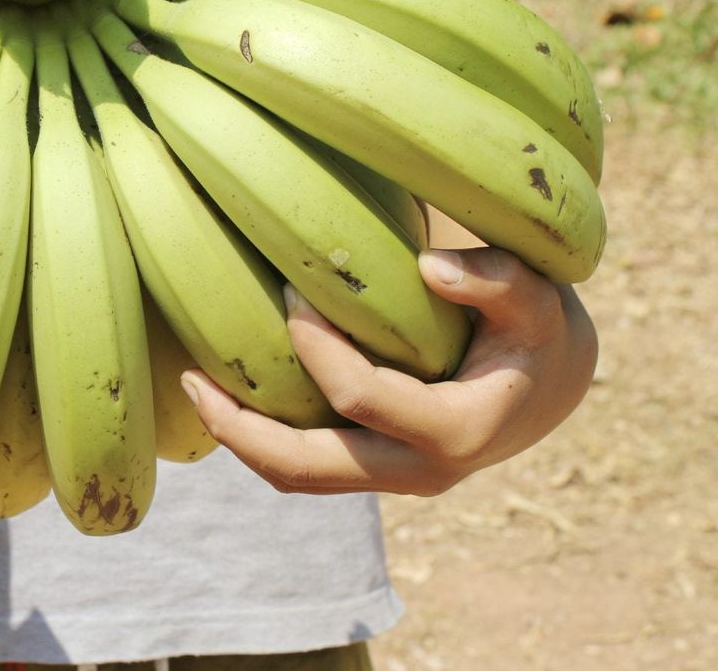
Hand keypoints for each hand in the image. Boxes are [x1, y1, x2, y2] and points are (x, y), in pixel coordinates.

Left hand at [181, 248, 597, 495]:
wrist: (553, 384)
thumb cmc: (540, 329)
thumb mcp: (539, 297)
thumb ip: (498, 278)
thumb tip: (429, 267)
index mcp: (459, 432)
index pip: (361, 397)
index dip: (316, 346)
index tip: (290, 288)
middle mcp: (422, 472)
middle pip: (309, 469)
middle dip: (242, 430)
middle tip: (191, 378)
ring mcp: (395, 479)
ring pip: (300, 478)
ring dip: (242, 440)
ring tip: (193, 388)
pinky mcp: (377, 470)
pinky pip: (309, 467)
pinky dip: (264, 438)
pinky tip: (232, 393)